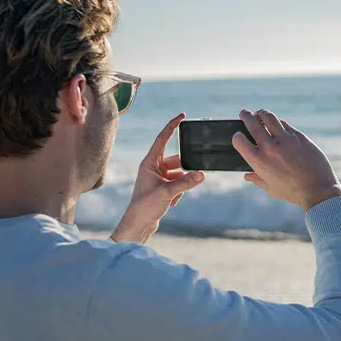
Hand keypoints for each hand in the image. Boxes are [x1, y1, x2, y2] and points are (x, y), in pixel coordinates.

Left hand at [113, 113, 203, 243]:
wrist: (138, 224)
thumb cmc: (145, 206)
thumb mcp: (167, 192)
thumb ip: (186, 182)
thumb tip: (202, 174)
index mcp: (150, 162)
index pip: (162, 138)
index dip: (172, 126)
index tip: (182, 116)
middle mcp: (153, 167)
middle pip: (176, 160)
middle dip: (184, 169)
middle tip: (192, 176)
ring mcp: (157, 178)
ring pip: (178, 173)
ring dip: (182, 184)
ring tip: (176, 196)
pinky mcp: (162, 188)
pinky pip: (177, 183)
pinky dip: (179, 192)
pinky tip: (173, 202)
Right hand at [232, 109, 340, 212]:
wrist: (318, 190)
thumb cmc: (293, 193)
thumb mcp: (271, 189)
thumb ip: (257, 180)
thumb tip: (247, 176)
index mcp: (259, 162)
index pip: (239, 141)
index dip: (237, 136)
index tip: (238, 135)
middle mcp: (270, 148)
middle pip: (252, 124)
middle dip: (246, 116)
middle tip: (244, 113)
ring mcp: (285, 140)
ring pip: (269, 117)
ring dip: (261, 113)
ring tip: (260, 113)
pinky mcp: (299, 136)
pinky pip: (285, 124)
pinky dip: (278, 122)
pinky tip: (277, 123)